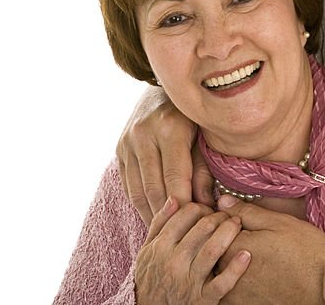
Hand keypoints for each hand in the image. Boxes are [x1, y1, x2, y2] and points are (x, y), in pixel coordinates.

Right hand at [116, 86, 214, 222]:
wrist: (164, 88)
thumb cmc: (193, 115)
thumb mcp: (204, 136)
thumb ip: (204, 170)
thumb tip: (205, 206)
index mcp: (169, 127)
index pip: (175, 178)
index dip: (185, 205)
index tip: (196, 223)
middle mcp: (143, 134)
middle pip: (154, 187)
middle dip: (168, 215)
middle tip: (182, 236)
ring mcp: (127, 141)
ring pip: (137, 190)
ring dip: (150, 214)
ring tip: (166, 234)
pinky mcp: (119, 148)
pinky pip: (128, 184)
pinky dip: (139, 202)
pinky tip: (152, 215)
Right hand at [135, 197, 250, 304]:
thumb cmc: (151, 278)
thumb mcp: (148, 250)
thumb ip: (160, 223)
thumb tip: (174, 198)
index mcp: (161, 246)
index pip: (186, 214)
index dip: (202, 206)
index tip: (209, 208)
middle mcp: (174, 262)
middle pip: (203, 228)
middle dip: (219, 216)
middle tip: (227, 214)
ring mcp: (190, 281)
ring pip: (213, 249)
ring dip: (229, 233)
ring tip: (237, 225)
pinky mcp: (204, 299)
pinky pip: (223, 282)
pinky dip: (236, 268)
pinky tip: (247, 254)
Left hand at [215, 196, 324, 303]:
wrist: (323, 291)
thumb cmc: (307, 253)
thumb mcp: (280, 223)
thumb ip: (247, 212)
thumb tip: (222, 201)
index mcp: (234, 247)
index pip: (214, 226)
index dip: (226, 216)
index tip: (241, 217)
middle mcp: (227, 271)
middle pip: (214, 247)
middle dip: (225, 237)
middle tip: (253, 235)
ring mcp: (233, 291)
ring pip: (221, 267)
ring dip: (230, 257)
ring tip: (259, 254)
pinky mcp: (242, 304)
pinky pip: (230, 285)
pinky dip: (238, 275)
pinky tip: (260, 271)